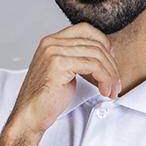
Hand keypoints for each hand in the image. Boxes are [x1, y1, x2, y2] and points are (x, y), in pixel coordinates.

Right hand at [7, 22, 120, 137]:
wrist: (30, 116)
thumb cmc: (46, 99)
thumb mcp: (64, 72)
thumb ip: (77, 59)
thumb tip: (104, 55)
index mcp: (51, 42)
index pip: (84, 29)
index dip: (103, 41)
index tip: (111, 59)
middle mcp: (51, 43)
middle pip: (94, 43)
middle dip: (111, 64)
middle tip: (115, 82)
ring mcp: (54, 52)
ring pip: (97, 54)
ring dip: (111, 74)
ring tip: (112, 90)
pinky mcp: (59, 64)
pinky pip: (94, 66)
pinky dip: (105, 79)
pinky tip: (105, 91)